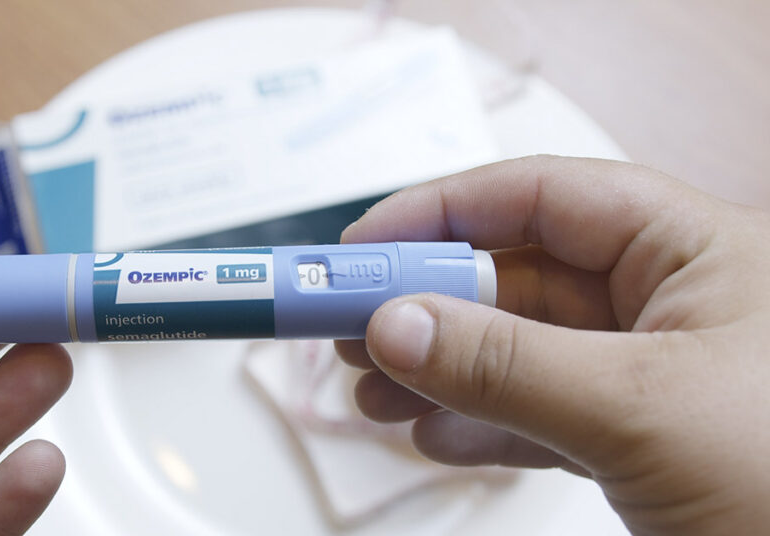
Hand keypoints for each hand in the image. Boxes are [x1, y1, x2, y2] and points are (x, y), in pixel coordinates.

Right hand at [335, 156, 769, 534]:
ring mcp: (646, 371)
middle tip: (349, 329)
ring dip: (440, 369)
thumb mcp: (641, 410)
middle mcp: (665, 299)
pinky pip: (538, 411)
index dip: (443, 210)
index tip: (362, 246)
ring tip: (374, 396)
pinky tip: (434, 438)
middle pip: (516, 274)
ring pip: (518, 348)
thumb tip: (392, 324)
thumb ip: (508, 363)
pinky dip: (480, 424)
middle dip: (429, 304)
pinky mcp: (636, 436)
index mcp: (690, 249)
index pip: (542, 196)